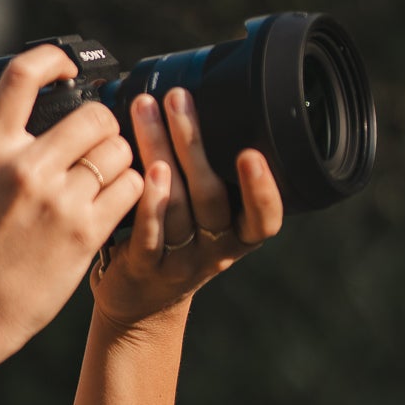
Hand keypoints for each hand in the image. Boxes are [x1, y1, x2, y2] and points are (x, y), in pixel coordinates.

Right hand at [0, 47, 143, 368]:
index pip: (24, 77)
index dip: (54, 60)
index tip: (67, 69)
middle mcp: (25, 169)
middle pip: (93, 114)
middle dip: (100, 123)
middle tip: (94, 142)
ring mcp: (58, 201)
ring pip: (118, 149)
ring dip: (118, 157)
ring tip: (103, 175)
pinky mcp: (85, 232)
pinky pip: (131, 187)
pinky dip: (129, 189)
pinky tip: (111, 202)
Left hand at [93, 88, 284, 331]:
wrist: (139, 306)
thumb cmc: (173, 245)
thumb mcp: (202, 217)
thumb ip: (206, 176)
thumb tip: (192, 102)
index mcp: (239, 235)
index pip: (265, 218)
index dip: (263, 190)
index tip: (252, 152)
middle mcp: (215, 249)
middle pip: (210, 195)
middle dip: (193, 141)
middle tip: (179, 97)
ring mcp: (179, 262)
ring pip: (175, 205)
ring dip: (160, 151)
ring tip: (146, 111)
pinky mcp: (145, 269)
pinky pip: (149, 234)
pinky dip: (148, 201)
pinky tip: (141, 171)